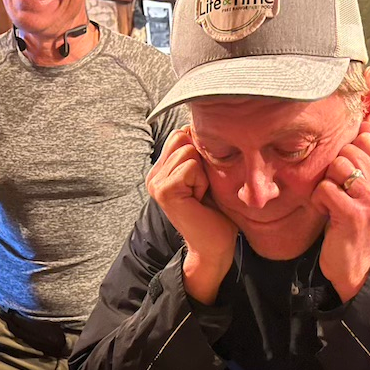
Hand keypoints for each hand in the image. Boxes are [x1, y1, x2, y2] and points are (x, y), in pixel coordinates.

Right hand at [146, 127, 237, 303]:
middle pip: (182, 138)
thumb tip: (197, 124)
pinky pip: (190, 166)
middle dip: (200, 160)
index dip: (199, 151)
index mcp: (162, 170)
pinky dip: (201, 182)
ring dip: (202, 173)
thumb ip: (198, 152)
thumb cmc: (216, 212)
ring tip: (200, 195)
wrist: (214, 246)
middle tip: (202, 188)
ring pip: (187, 151)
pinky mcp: (164, 190)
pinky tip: (199, 200)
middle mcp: (154, 175)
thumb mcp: (207, 175)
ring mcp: (156, 183)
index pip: (179, 134)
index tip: (202, 179)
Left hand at [311, 121, 369, 301]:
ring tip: (332, 203)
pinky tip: (327, 213)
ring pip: (336, 167)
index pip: (365, 140)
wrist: (356, 266)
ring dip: (326, 185)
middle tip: (337, 192)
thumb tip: (364, 126)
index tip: (346, 177)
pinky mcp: (352, 213)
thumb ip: (366, 160)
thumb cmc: (355, 225)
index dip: (347, 154)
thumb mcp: (366, 189)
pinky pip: (325, 188)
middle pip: (347, 151)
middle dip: (333, 170)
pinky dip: (319, 200)